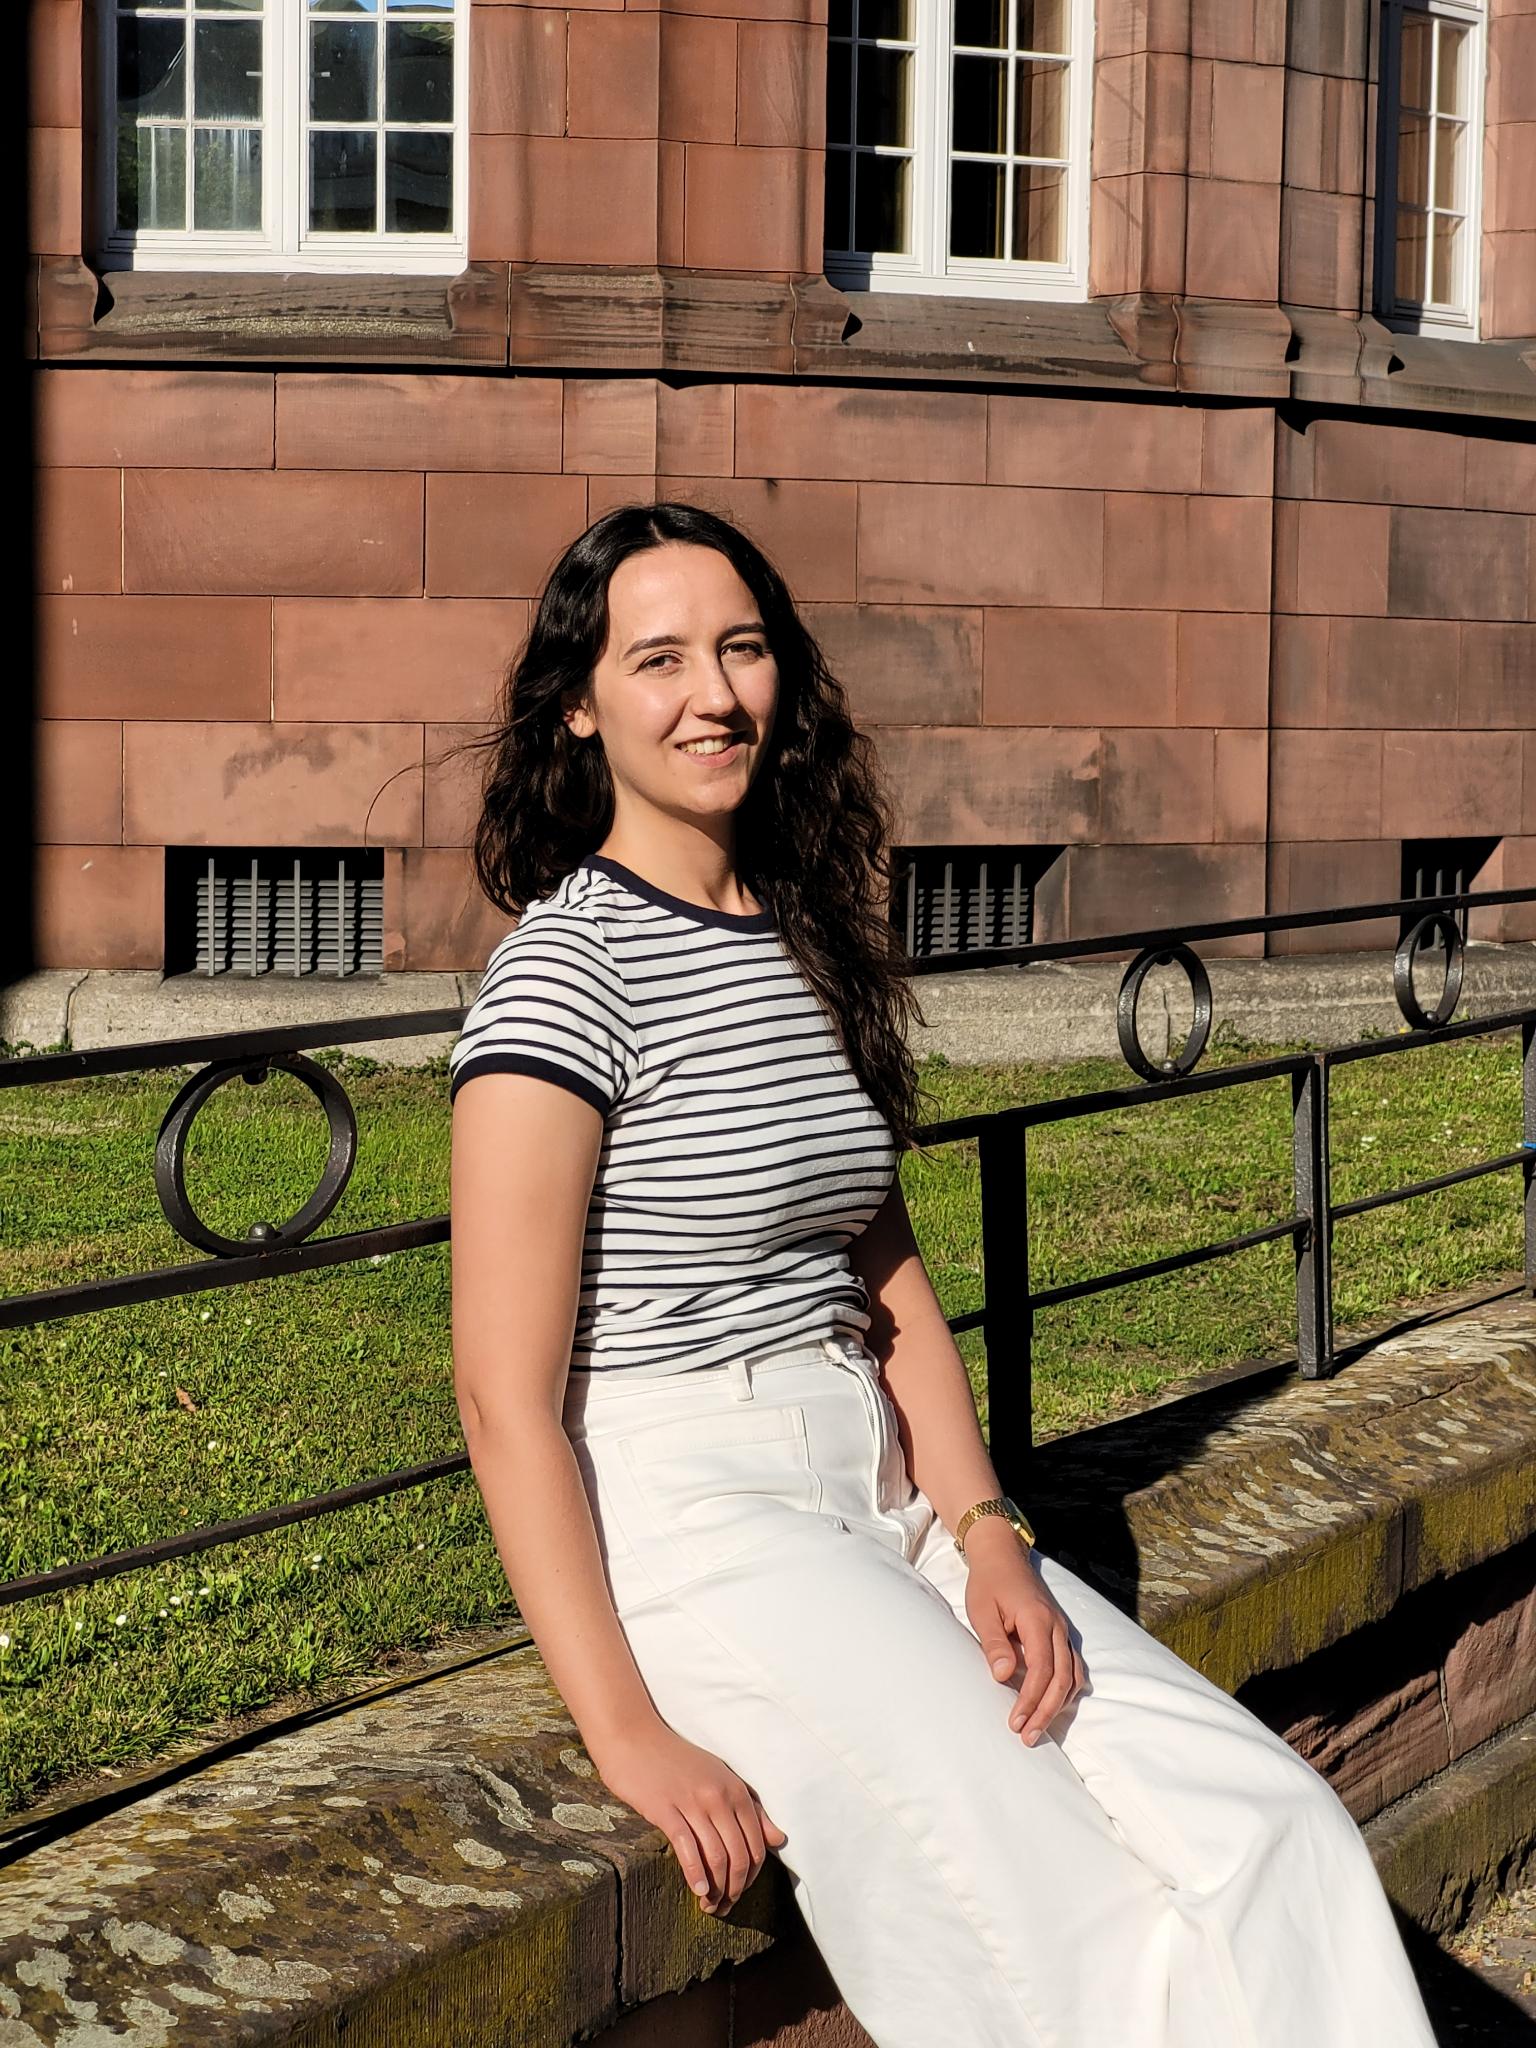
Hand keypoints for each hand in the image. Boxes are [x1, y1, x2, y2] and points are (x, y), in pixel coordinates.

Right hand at [592, 1723, 787, 1915]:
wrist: (633, 1737)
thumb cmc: (676, 1760)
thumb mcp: (719, 1777)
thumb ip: (750, 1808)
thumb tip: (778, 1839)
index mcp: (735, 1789)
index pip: (756, 1843)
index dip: (751, 1875)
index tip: (740, 1891)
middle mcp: (719, 1796)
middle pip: (739, 1855)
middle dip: (735, 1888)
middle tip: (725, 1906)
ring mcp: (692, 1802)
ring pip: (716, 1856)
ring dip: (716, 1889)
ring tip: (709, 1906)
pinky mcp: (665, 1809)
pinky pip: (687, 1848)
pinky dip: (695, 1874)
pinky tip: (696, 1890)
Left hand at [962, 1525, 1085, 1747]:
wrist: (1002, 1554)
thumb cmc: (988, 1583)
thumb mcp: (982, 1611)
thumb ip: (995, 1644)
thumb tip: (1004, 1676)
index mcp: (1037, 1620)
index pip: (1042, 1670)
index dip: (1030, 1700)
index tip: (1015, 1722)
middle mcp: (1057, 1626)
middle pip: (1062, 1678)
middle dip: (1046, 1711)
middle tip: (1028, 1737)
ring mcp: (1062, 1629)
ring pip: (1073, 1674)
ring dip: (1058, 1704)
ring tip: (1039, 1727)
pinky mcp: (1060, 1632)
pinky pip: (1073, 1665)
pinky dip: (1066, 1688)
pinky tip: (1053, 1704)